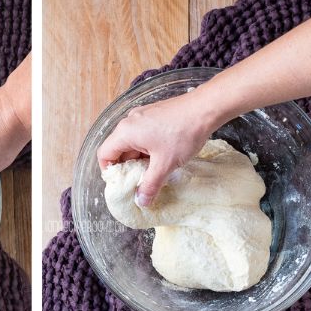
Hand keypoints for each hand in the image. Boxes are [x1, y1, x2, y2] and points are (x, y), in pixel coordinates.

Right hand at [97, 90, 219, 206]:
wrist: (205, 109)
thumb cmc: (183, 134)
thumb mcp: (165, 164)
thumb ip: (150, 185)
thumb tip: (141, 201)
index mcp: (126, 132)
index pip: (104, 154)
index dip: (110, 173)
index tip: (123, 185)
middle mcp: (130, 121)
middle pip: (118, 149)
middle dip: (128, 168)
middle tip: (141, 183)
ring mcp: (142, 116)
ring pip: (133, 143)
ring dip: (140, 160)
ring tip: (155, 172)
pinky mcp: (154, 115)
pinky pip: (143, 135)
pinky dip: (148, 149)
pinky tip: (163, 158)